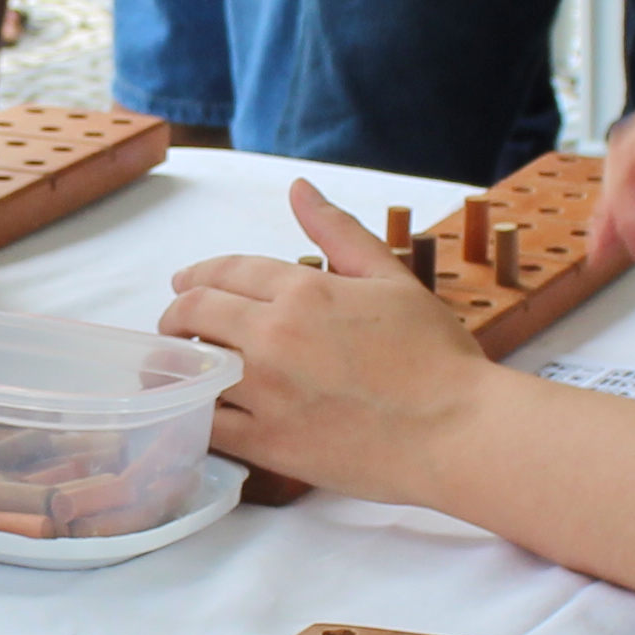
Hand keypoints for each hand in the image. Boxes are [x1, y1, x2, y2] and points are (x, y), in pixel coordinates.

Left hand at [164, 177, 509, 497]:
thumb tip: (299, 190)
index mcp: (304, 291)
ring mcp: (266, 393)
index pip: (227, 272)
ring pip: (192, 369)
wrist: (457, 431)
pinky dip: (192, 413)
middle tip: (176, 324)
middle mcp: (274, 337)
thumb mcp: (391, 278)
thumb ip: (338, 232)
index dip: (198, 275)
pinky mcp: (268, 443)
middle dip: (177, 314)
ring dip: (177, 362)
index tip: (185, 284)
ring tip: (179, 367)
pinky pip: (207, 426)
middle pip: (196, 314)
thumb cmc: (436, 357)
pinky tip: (194, 410)